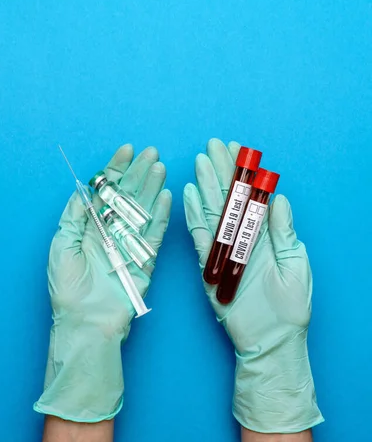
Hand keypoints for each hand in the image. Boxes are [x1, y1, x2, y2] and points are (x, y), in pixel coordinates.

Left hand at [35, 144, 171, 422]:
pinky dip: (161, 215)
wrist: (84, 322)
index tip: (127, 149)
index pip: (106, 190)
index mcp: (91, 225)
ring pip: (144, 210)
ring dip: (153, 188)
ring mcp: (130, 244)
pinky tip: (166, 195)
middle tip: (152, 152)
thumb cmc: (67, 285)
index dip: (116, 169)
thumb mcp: (62, 242)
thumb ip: (74, 213)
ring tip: (160, 167)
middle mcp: (112, 231)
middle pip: (128, 196)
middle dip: (139, 172)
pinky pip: (155, 234)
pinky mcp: (145, 260)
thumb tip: (84, 187)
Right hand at [183, 138, 322, 433]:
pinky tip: (190, 194)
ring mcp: (224, 249)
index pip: (252, 197)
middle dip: (222, 170)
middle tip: (214, 145)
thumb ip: (285, 231)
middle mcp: (242, 237)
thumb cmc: (290, 306)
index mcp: (264, 235)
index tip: (239, 151)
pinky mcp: (210, 266)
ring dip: (206, 185)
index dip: (245, 174)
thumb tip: (279, 199)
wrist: (272, 340)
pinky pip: (201, 237)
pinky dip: (194, 215)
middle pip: (229, 198)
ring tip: (201, 160)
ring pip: (213, 211)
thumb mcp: (295, 264)